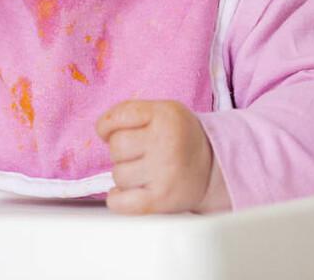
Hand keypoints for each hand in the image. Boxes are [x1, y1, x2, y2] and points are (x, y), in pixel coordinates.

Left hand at [95, 99, 215, 214]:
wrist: (213, 168)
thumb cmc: (179, 138)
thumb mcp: (163, 111)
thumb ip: (131, 113)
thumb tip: (101, 129)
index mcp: (165, 116)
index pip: (117, 117)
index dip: (106, 126)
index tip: (110, 132)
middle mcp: (165, 143)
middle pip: (116, 147)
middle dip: (121, 151)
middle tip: (138, 153)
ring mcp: (164, 173)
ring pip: (118, 175)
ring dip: (125, 175)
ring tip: (144, 171)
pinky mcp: (161, 200)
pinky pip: (121, 202)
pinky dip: (118, 199)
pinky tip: (128, 192)